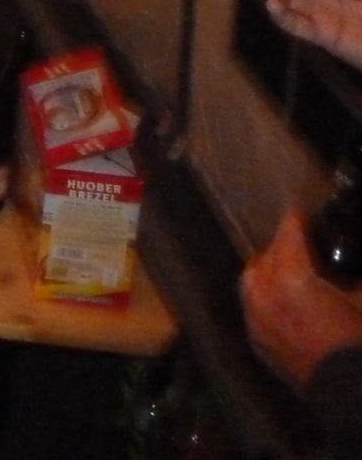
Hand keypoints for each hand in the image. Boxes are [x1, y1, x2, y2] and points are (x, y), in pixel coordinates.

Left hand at [241, 211, 361, 390]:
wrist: (348, 391)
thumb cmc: (356, 339)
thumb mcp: (360, 298)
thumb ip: (347, 276)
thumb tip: (345, 268)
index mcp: (291, 278)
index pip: (288, 236)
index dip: (294, 221)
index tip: (298, 212)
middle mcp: (265, 293)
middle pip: (268, 256)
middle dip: (281, 246)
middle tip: (297, 242)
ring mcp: (256, 318)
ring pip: (252, 279)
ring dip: (267, 269)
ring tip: (284, 267)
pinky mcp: (257, 339)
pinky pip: (252, 307)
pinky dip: (262, 296)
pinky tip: (278, 298)